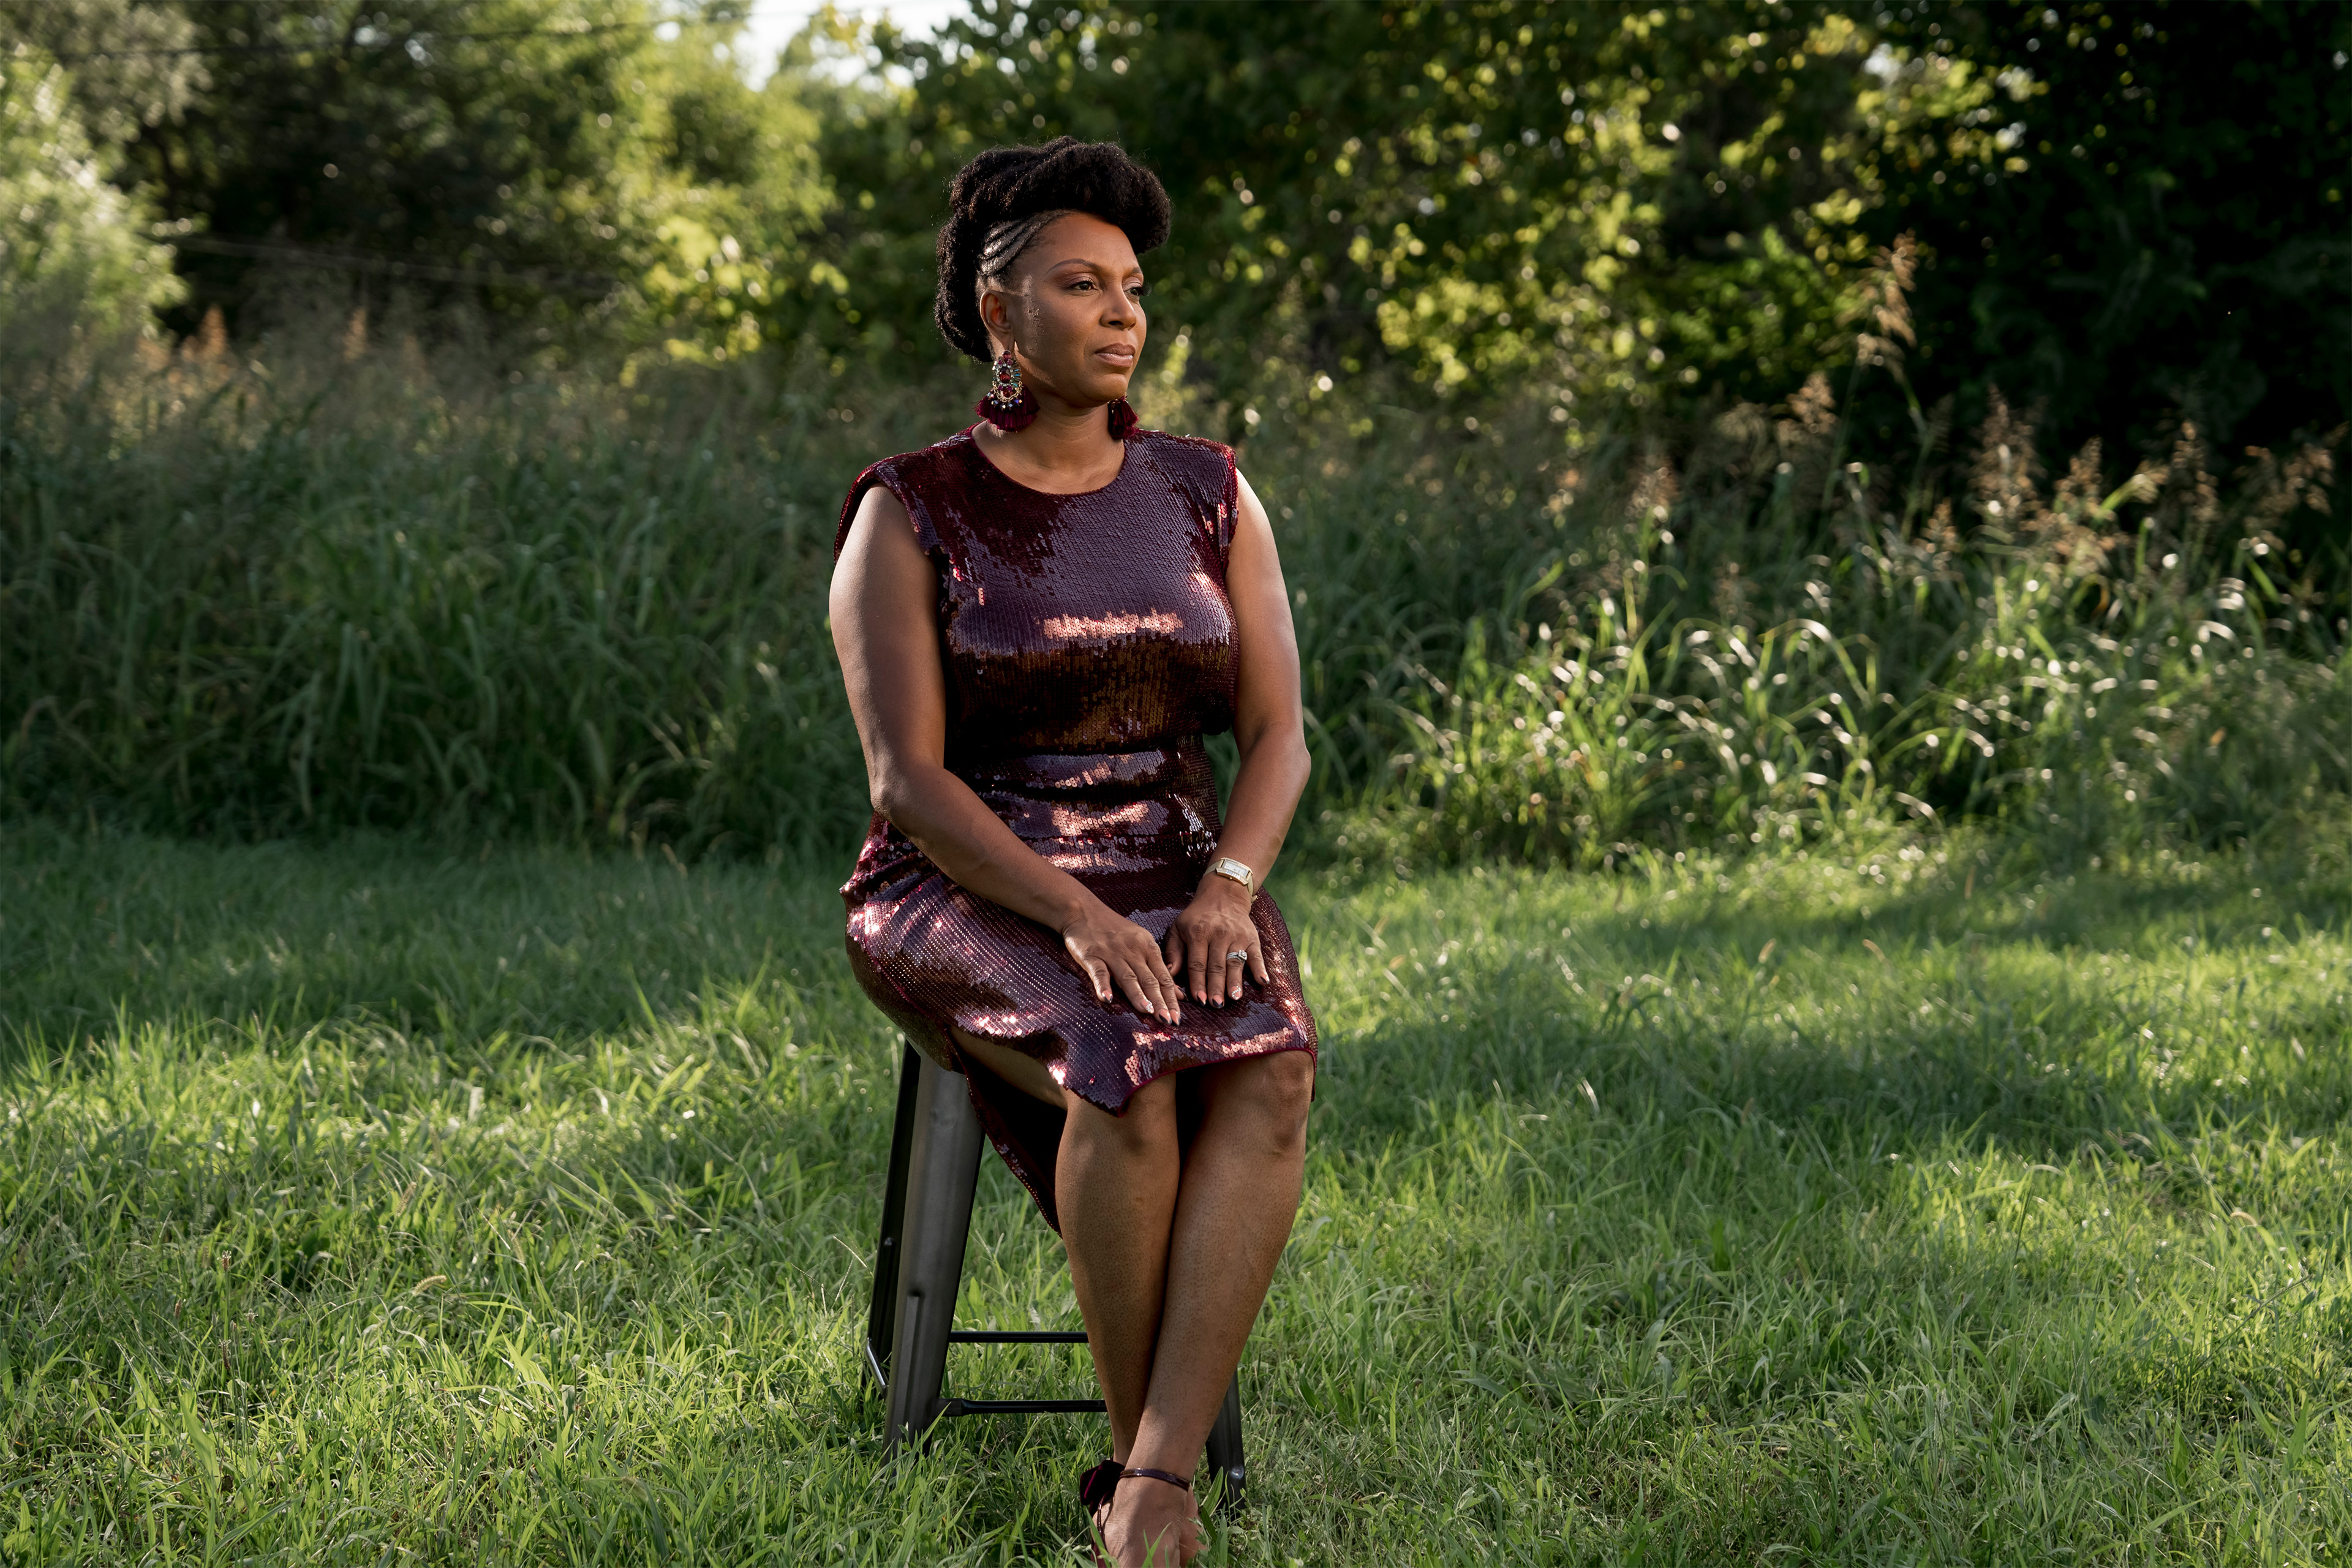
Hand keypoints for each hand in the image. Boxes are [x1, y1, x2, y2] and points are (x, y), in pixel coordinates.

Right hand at [1062, 897, 1182, 1021]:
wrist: (1083, 911)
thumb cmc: (1114, 930)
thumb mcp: (1141, 944)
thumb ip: (1158, 968)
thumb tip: (1179, 994)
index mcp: (1148, 947)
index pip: (1164, 977)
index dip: (1172, 998)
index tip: (1178, 1018)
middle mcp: (1133, 950)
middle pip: (1149, 979)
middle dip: (1160, 1001)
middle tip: (1169, 1021)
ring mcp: (1112, 953)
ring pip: (1128, 977)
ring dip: (1138, 995)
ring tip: (1147, 1012)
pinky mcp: (1091, 955)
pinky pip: (1098, 972)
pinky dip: (1103, 985)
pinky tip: (1107, 999)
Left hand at [1165, 874, 1266, 1004]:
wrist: (1223, 896)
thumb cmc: (1196, 918)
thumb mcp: (1178, 928)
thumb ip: (1173, 952)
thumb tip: (1169, 974)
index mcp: (1198, 933)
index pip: (1197, 963)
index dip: (1198, 982)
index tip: (1199, 999)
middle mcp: (1218, 934)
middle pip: (1216, 965)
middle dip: (1216, 986)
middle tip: (1215, 1004)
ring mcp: (1237, 936)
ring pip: (1235, 962)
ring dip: (1235, 981)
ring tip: (1234, 997)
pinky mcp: (1251, 938)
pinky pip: (1256, 955)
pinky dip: (1260, 968)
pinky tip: (1263, 981)